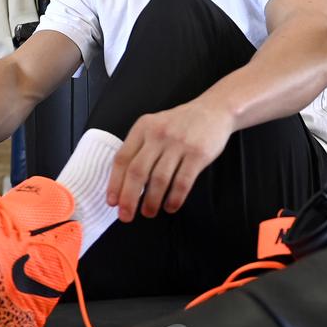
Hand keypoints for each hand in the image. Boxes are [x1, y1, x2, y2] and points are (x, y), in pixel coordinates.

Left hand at [107, 100, 234, 221]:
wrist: (214, 110)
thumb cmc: (180, 123)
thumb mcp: (154, 126)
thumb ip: (140, 148)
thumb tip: (124, 184)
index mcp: (143, 128)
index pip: (122, 159)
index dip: (115, 183)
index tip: (112, 202)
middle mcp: (158, 134)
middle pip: (137, 172)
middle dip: (129, 198)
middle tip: (126, 216)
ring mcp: (179, 144)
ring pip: (159, 179)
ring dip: (152, 201)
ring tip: (149, 212)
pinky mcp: (198, 154)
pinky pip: (182, 182)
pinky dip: (174, 198)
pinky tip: (170, 206)